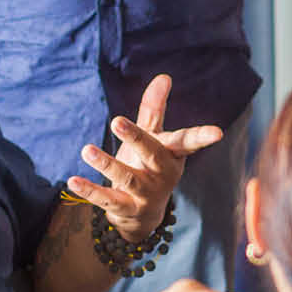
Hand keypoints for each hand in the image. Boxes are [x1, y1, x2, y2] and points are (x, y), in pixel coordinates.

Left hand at [64, 74, 222, 243]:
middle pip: (151, 154)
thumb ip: (154, 109)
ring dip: (106, 163)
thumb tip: (164, 76)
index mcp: (172, 154)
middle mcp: (162, 173)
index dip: (202, 137)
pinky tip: (73, 180)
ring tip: (87, 150)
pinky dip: (89, 190)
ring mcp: (145, 193)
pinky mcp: (126, 209)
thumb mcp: (154, 138)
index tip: (218, 132)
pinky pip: (106, 199)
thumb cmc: (148, 166)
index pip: (186, 141)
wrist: (142, 215)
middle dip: (135, 137)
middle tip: (116, 120)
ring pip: (126, 177)